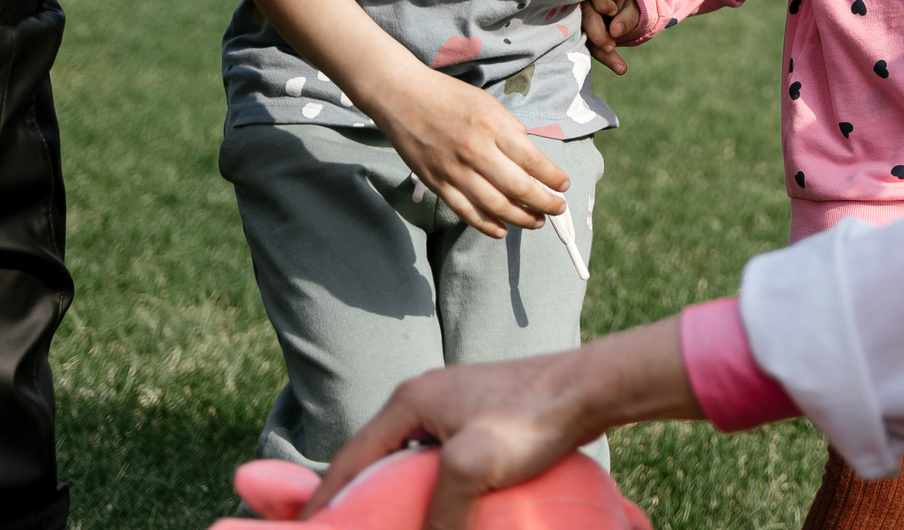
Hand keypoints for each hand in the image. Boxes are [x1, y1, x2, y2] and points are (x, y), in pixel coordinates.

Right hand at [307, 319, 698, 528]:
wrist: (589, 387)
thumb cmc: (529, 419)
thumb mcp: (471, 468)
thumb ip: (440, 510)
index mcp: (410, 400)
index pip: (351, 457)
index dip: (327, 497)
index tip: (313, 527)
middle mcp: (426, 393)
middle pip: (378, 453)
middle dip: (360, 490)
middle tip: (350, 524)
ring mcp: (456, 399)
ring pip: (410, 452)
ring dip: (397, 484)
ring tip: (389, 517)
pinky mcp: (483, 410)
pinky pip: (439, 450)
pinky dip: (429, 476)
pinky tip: (440, 498)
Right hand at [363, 64, 570, 238]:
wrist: (402, 96)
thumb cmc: (448, 96)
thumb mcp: (489, 104)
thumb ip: (511, 130)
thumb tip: (531, 156)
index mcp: (494, 127)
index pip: (533, 160)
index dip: (553, 177)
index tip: (564, 185)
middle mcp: (477, 151)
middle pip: (518, 188)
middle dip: (544, 203)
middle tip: (558, 209)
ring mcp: (455, 170)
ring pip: (495, 206)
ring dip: (520, 218)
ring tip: (536, 222)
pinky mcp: (437, 183)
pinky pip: (466, 211)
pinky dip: (486, 225)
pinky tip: (502, 230)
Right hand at [584, 0, 638, 74]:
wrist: (628, 3)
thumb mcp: (636, 5)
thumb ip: (627, 16)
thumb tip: (614, 32)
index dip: (602, 4)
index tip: (612, 11)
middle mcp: (586, 1)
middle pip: (585, 16)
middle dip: (597, 34)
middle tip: (611, 47)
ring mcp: (582, 18)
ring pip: (587, 35)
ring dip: (602, 52)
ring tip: (621, 67)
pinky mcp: (584, 33)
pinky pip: (591, 46)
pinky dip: (605, 57)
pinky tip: (621, 68)